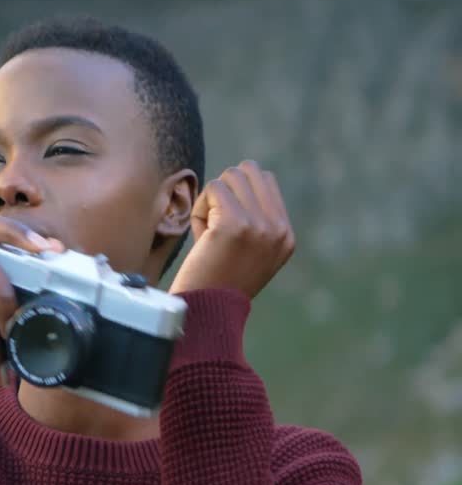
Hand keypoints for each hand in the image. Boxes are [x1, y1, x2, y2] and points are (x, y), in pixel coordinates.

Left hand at [169, 160, 294, 299]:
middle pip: (249, 171)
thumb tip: (233, 180)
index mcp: (285, 236)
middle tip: (213, 223)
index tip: (224, 225)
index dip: (236, 193)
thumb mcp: (246, 254)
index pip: (266, 181)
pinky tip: (201, 236)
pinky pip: (214, 189)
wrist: (205, 313)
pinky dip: (200, 208)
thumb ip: (250, 222)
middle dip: (224, 191)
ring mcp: (260, 225)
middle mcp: (278, 229)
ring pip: (230, 177)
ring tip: (207, 232)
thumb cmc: (214, 283)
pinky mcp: (236, 224)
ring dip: (210, 200)